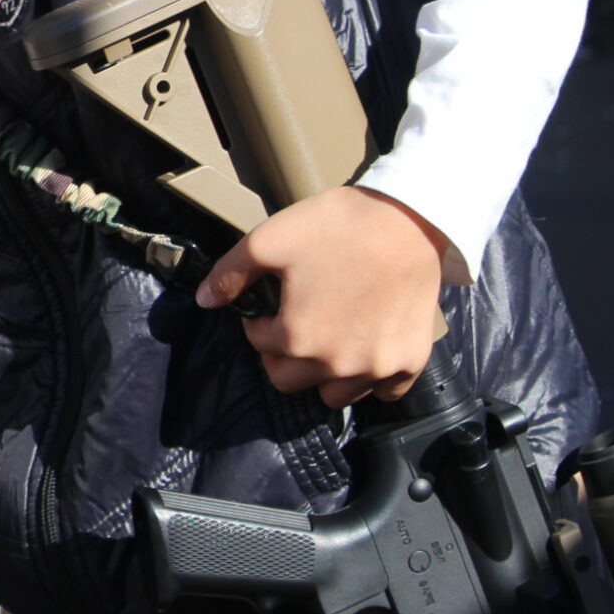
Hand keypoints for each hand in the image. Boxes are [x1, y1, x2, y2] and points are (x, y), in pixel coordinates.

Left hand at [195, 185, 448, 409]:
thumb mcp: (269, 240)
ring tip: (326, 340)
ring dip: (323, 375)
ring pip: (334, 395)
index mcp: (298, 338)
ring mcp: (377, 368)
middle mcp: (337, 365)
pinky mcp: (410, 362)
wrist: (409, 218)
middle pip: (289, 380)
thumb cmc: (338, 226)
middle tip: (291, 325)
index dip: (257, 322)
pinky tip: (365, 351)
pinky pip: (384, 392)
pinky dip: (372, 379)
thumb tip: (203, 301)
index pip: (259, 343)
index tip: (267, 305)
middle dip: (281, 355)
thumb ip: (230, 275)